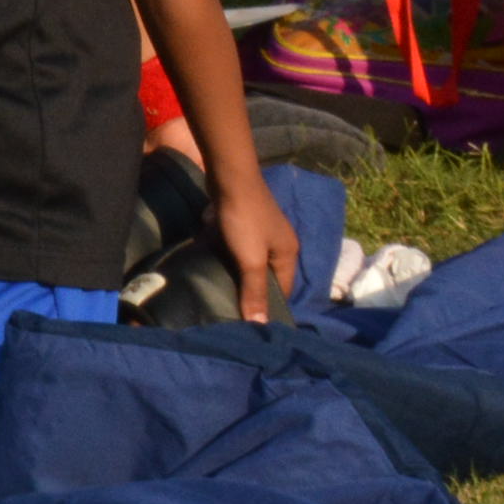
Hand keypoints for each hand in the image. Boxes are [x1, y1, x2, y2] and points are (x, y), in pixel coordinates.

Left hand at [212, 174, 298, 324]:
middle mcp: (280, 245)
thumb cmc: (245, 219)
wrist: (230, 179)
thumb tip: (260, 324)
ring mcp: (263, 234)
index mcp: (289, 254)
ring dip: (239, 276)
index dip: (268, 306)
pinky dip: (230, 260)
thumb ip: (254, 290)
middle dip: (252, 293)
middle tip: (231, 311)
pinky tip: (215, 268)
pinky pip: (240, 251)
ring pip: (252, 264)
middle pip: (268, 278)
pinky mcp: (246, 226)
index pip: (283, 290)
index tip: (250, 323)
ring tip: (221, 293)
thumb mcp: (250, 259)